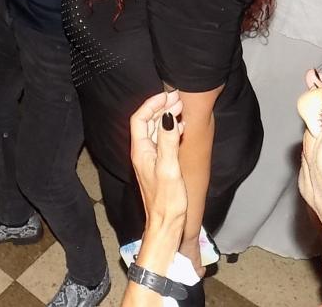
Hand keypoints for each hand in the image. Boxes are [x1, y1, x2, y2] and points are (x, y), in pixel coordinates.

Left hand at [130, 91, 186, 231]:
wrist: (166, 226)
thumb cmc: (167, 201)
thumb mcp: (169, 168)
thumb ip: (168, 141)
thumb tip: (167, 116)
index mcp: (140, 151)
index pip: (140, 118)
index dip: (151, 104)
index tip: (167, 95)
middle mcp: (143, 153)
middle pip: (148, 122)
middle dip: (161, 107)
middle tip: (178, 97)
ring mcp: (150, 159)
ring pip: (156, 130)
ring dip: (166, 117)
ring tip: (181, 107)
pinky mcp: (160, 166)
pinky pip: (163, 141)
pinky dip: (171, 130)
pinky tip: (181, 128)